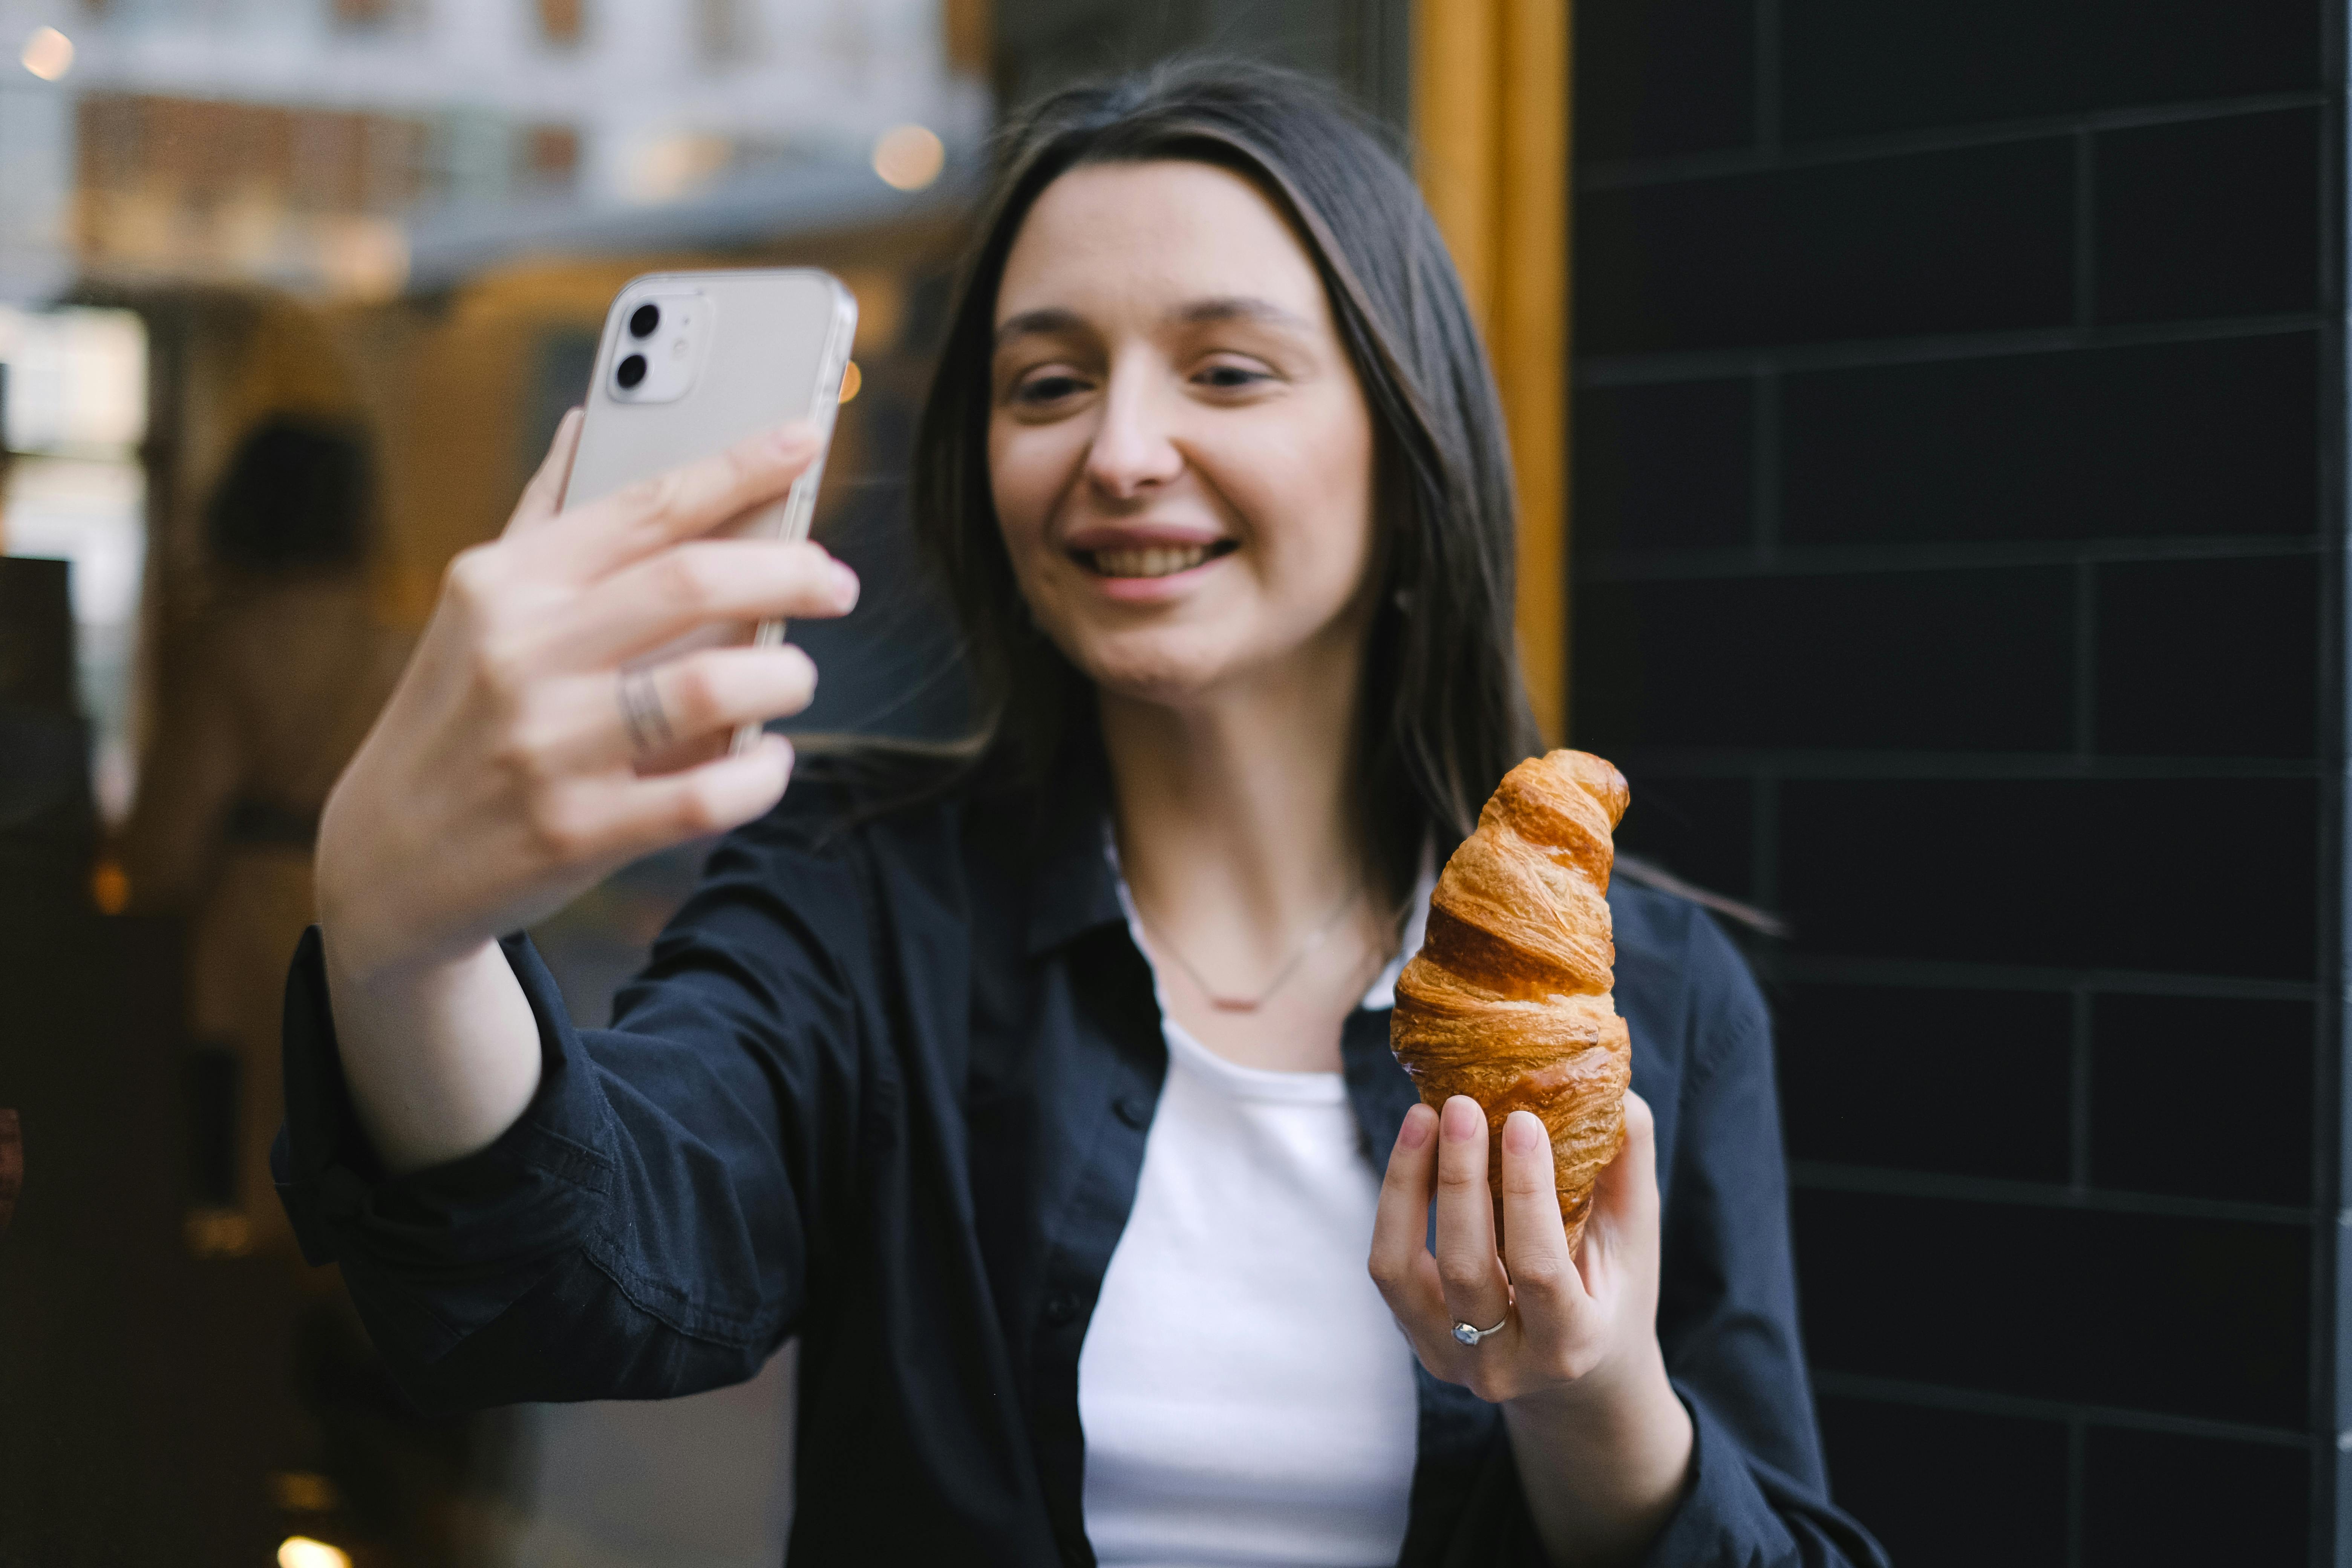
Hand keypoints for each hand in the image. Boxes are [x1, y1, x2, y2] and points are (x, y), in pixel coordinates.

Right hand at [316, 413, 857, 984]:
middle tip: (836, 582)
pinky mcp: (576, 831)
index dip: (738, 467)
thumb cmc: (454, 716)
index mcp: (503, 585)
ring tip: (794, 675)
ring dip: (783, 676)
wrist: (387, 860)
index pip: (644, 506)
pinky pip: (707, 794)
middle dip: (790, 572)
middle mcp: (521, 655)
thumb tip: (590, 419)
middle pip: (692, 583)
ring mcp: (547, 746)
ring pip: (714, 688)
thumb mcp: (476, 611)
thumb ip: (543, 517)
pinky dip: (761, 773)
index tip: (805, 439)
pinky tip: (768, 758)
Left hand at [1369, 1092, 1691, 1563]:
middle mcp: (1505, 1365)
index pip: (1540, 1270)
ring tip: (1424, 1115)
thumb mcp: (1635, 1241)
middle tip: (1462, 1104)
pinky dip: (1395, 1202)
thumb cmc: (1612, 1295)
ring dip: (1409, 1184)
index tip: (1523, 1120)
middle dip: (1460, 1179)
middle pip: (1467, 1266)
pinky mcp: (1415, 1338)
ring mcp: (1450, 1358)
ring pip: (1404, 1270)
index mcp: (1572, 1345)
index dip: (1528, 1193)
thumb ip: (1626, 1167)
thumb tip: (1608, 1087)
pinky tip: (1413, 1148)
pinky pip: (1389, 1267)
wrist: (1577, 1383)